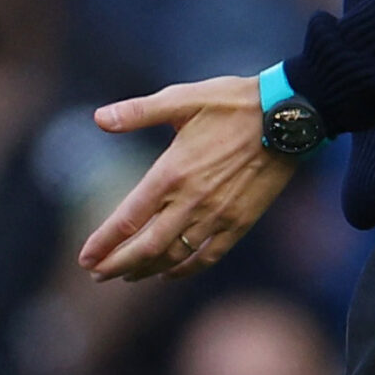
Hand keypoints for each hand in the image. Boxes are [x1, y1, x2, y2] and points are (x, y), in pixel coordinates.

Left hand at [77, 76, 299, 282]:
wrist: (288, 118)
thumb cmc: (232, 103)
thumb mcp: (182, 98)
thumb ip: (138, 111)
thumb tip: (100, 118)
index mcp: (172, 172)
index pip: (129, 218)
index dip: (104, 243)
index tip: (85, 258)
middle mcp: (192, 201)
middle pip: (147, 247)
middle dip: (118, 264)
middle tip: (95, 274)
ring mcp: (218, 215)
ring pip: (175, 256)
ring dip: (146, 270)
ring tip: (126, 276)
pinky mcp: (241, 222)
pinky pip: (208, 256)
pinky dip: (186, 269)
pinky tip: (170, 273)